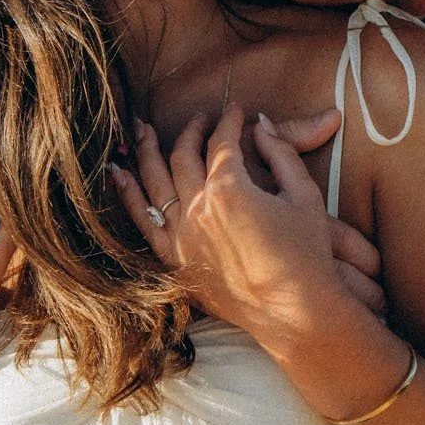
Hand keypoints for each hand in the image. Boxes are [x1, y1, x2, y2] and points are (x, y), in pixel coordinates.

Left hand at [112, 103, 370, 344]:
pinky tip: (118, 174)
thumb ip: (281, 154)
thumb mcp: (305, 196)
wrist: (294, 312)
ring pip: (154, 182)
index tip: (235, 111)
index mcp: (230, 189)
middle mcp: (198, 209)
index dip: (229, 121)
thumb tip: (260, 124)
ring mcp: (181, 237)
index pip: (222, 143)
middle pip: (183, 156)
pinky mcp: (176, 262)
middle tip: (200, 119)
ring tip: (141, 129)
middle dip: (191, 130)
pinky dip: (128, 195)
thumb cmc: (307, 255)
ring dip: (146, 150)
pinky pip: (143, 223)